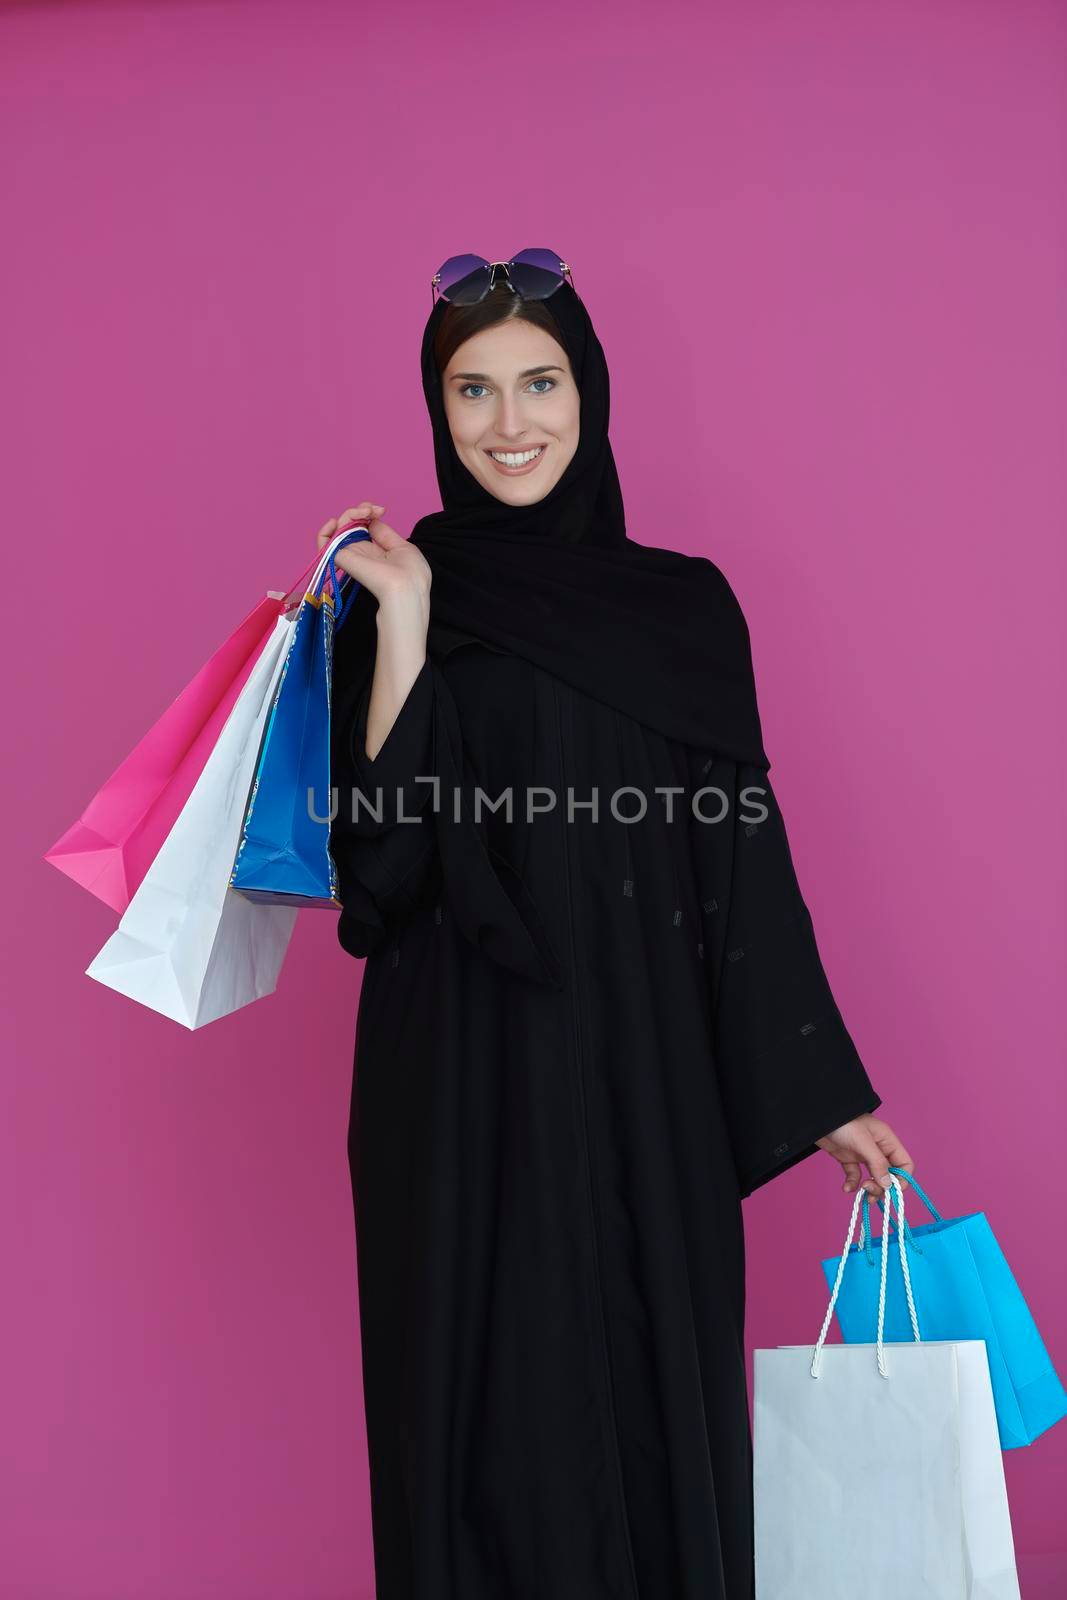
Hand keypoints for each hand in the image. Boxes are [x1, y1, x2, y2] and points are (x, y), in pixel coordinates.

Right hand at [316, 500, 431, 611]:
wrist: (406, 589)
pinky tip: (335, 522)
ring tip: (363, 512)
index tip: (380, 510)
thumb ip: (383, 533)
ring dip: (348, 515)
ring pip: (338, 529)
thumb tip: (370, 521)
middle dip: (359, 510)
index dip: (367, 514)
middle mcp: (362, 553)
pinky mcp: (341, 558)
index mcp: (377, 552)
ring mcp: (351, 555)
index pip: (363, 528)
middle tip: (371, 510)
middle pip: (350, 526)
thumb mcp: (402, 547)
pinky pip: (324, 543)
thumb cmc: (410, 573)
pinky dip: (324, 531)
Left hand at [816, 1113, 913, 1200]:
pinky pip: (856, 1176)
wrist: (815, 1117)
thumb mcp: (862, 1141)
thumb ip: (877, 1163)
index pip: (905, 1164)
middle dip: (883, 1186)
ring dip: (870, 1188)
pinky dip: (852, 1184)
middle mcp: (878, 1149)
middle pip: (890, 1175)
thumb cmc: (843, 1123)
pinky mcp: (849, 1159)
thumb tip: (888, 1185)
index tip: (892, 1190)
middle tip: (870, 1190)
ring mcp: (863, 1155)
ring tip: (862, 1191)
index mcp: (887, 1141)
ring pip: (874, 1178)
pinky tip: (846, 1188)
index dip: (902, 1179)